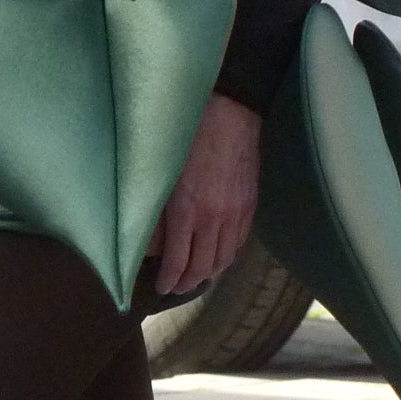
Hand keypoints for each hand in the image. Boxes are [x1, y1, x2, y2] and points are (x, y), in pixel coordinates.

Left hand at [148, 93, 260, 296]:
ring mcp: (236, 212)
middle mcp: (214, 217)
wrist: (230, 112)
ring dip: (209, 272)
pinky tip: (218, 255)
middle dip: (187, 282)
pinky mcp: (250, 205)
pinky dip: (228, 255)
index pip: (178, 261)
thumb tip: (150, 238)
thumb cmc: (189, 135)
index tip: (161, 287)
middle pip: (203, 267)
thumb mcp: (162, 171)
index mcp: (187, 209)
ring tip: (196, 276)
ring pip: (224, 258)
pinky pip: (239, 241)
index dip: (169, 280)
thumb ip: (156, 208)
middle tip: (176, 287)